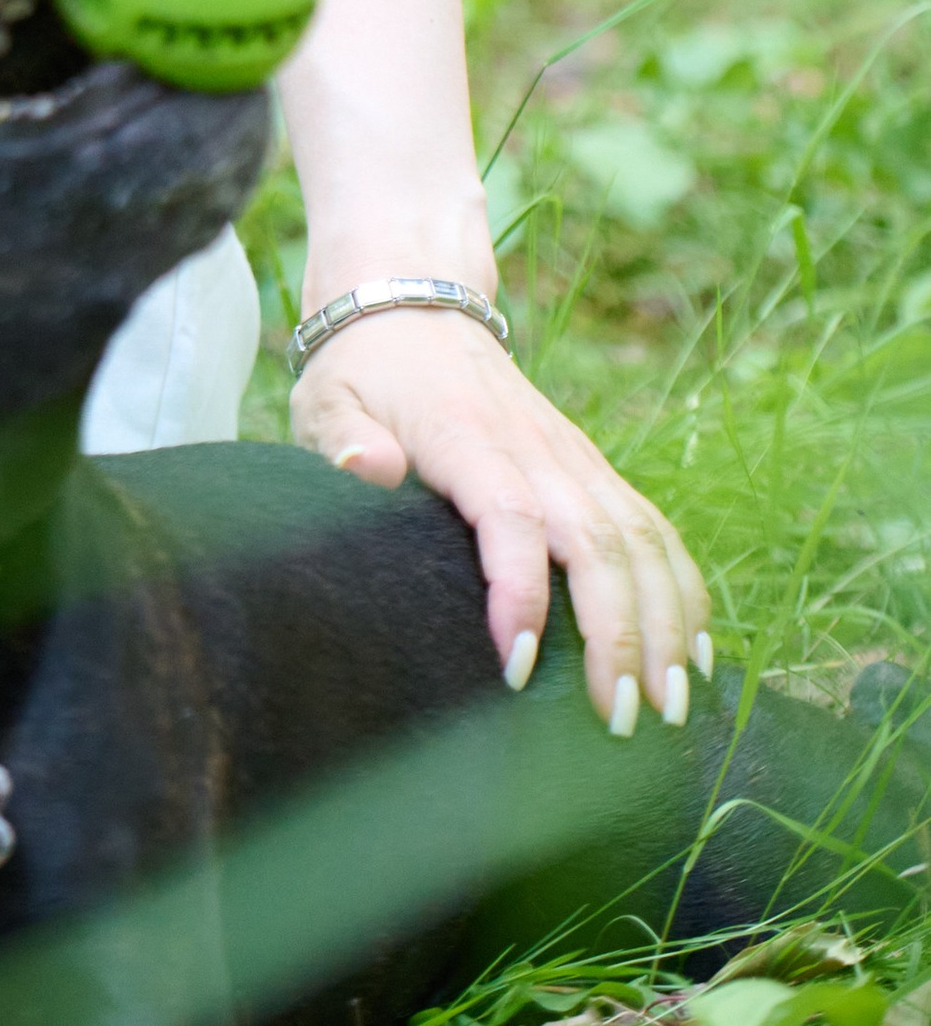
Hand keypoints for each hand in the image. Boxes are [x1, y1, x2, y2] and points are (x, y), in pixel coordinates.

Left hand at [290, 307, 711, 733]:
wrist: (415, 305)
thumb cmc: (364, 371)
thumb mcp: (329, 397)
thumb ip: (342, 438)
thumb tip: (368, 468)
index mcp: (466, 437)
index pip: (511, 517)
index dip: (521, 594)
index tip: (518, 668)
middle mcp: (536, 449)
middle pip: (596, 542)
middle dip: (618, 636)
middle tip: (620, 719)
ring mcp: (574, 458)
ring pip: (640, 541)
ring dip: (664, 624)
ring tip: (670, 707)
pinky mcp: (593, 468)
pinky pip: (654, 530)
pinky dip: (684, 590)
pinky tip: (696, 654)